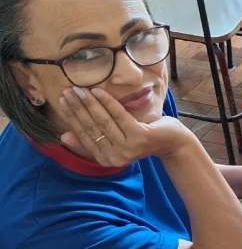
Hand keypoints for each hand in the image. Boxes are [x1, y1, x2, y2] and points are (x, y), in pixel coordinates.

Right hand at [59, 87, 190, 166]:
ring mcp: (127, 149)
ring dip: (89, 103)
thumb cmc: (142, 136)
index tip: (62, 101)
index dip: (72, 118)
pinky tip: (98, 91)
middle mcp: (115, 157)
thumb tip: (65, 136)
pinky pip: (119, 116)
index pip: (84, 136)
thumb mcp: (116, 138)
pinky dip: (107, 102)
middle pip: (92, 128)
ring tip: (80, 89)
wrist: (172, 142)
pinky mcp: (139, 137)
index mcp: (106, 159)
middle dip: (78, 108)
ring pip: (103, 121)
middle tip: (68, 92)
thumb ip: (94, 138)